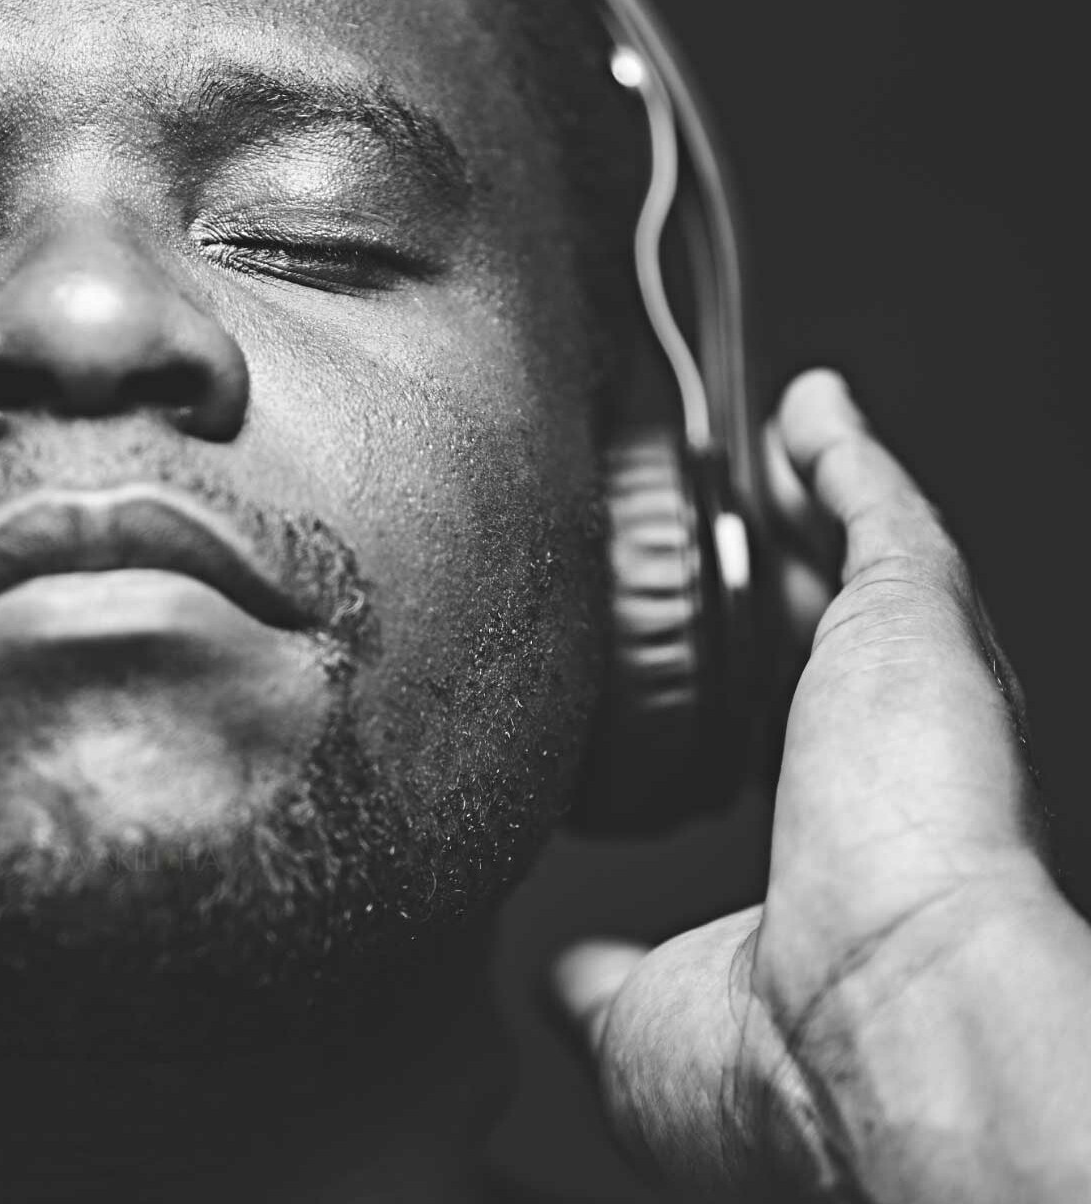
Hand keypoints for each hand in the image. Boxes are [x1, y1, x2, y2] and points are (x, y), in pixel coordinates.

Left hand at [553, 370, 1090, 1202]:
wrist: (893, 1040)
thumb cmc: (791, 1069)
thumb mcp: (649, 1025)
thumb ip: (602, 979)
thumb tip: (560, 970)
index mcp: (838, 861)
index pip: (792, 750)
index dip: (752, 697)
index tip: (697, 666)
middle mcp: (887, 772)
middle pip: (826, 638)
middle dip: (781, 576)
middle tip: (729, 524)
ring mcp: (909, 693)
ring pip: (862, 563)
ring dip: (816, 498)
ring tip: (775, 446)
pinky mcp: (921, 626)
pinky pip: (885, 511)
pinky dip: (849, 455)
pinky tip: (809, 411)